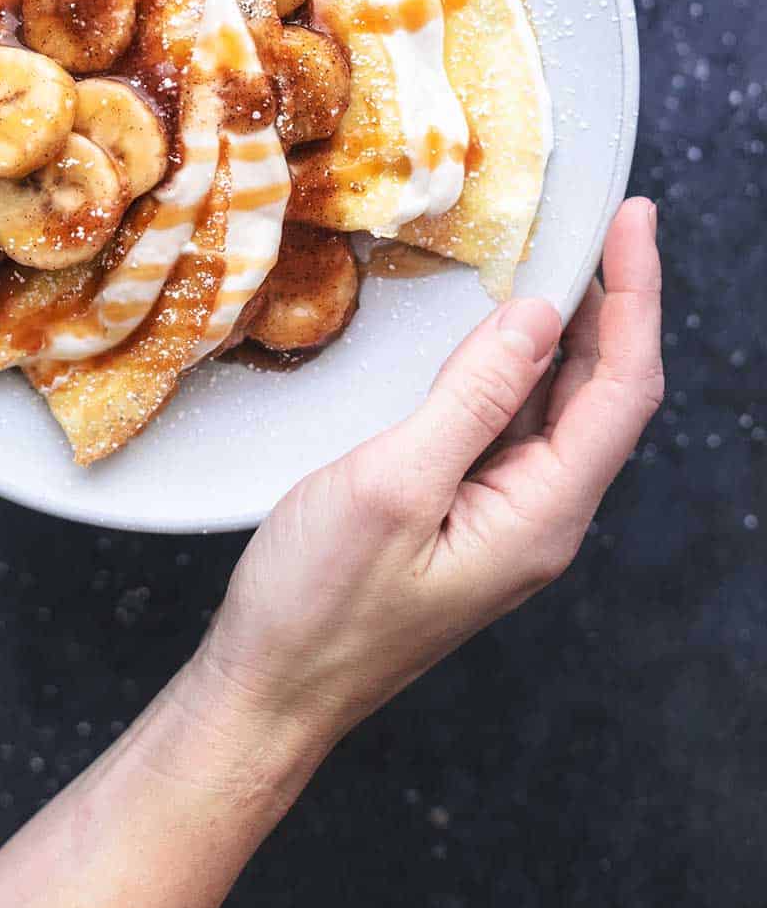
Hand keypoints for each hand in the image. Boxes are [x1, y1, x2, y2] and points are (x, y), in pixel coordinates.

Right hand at [0, 201, 661, 907]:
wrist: (271, 689)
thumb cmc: (319, 602)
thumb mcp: (393, 483)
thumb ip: (473, 398)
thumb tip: (538, 319)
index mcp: (542, 514)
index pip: (622, 388)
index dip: (635, 295)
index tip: (630, 219)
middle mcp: (541, 518)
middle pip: (605, 394)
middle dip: (615, 302)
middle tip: (603, 220)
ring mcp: (505, 520)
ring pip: (560, 409)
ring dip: (569, 330)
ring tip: (560, 256)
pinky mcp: (464, 517)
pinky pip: (514, 428)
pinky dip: (518, 366)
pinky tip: (495, 333)